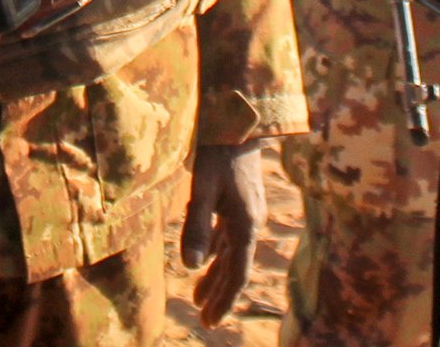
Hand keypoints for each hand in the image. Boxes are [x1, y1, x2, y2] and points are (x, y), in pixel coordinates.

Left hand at [182, 141, 265, 326]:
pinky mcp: (239, 199)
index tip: (211, 321)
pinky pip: (227, 234)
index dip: (224, 299)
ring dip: (215, 273)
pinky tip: (204, 255)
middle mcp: (250, 222)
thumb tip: (190, 266)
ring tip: (198, 294)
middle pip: (235, 267)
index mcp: (245, 225)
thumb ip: (197, 226)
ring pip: (230, 252)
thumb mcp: (203, 188)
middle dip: (219, 293)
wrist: (239, 119)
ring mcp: (246, 210)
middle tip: (204, 317)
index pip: (237, 274)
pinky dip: (215, 249)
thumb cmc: (219, 151)